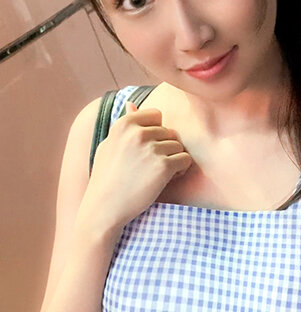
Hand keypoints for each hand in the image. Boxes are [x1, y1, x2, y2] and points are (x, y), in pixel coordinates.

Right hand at [80, 99, 192, 231]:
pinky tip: (165, 180)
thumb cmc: (106, 178)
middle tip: (150, 166)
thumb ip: (123, 124)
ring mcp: (151, 148)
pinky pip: (185, 160)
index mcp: (124, 124)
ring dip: (173, 160)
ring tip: (156, 174)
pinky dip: (180, 170)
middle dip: (165, 148)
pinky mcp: (164, 166)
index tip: (145, 149)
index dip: (155, 133)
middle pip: (169, 132)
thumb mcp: (109, 146)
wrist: (104, 207)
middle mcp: (138, 132)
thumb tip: (131, 104)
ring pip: (179, 146)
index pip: (156, 115)